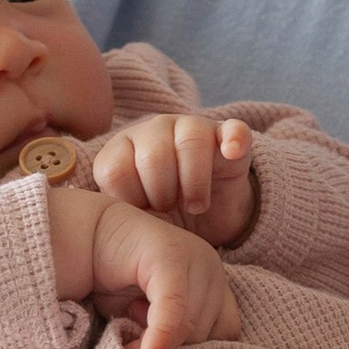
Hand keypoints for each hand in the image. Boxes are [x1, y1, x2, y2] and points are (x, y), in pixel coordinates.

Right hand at [48, 184, 240, 348]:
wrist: (84, 239)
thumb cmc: (117, 281)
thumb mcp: (151, 317)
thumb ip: (174, 336)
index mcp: (215, 283)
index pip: (226, 334)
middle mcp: (212, 268)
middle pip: (208, 333)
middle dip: (172, 348)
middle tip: (135, 329)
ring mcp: (195, 257)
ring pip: (191, 324)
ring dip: (157, 341)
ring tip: (129, 316)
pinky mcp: (170, 256)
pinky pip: (174, 306)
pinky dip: (161, 334)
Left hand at [90, 112, 257, 248]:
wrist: (207, 220)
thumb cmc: (163, 217)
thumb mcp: (137, 220)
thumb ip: (125, 215)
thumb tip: (129, 218)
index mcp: (122, 149)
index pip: (115, 170)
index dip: (130, 199)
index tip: (143, 210)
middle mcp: (154, 130)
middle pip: (153, 157)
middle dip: (162, 194)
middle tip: (171, 209)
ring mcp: (192, 127)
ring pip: (190, 141)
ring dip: (195, 184)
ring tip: (196, 206)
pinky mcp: (228, 135)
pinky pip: (233, 128)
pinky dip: (233, 140)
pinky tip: (230, 154)